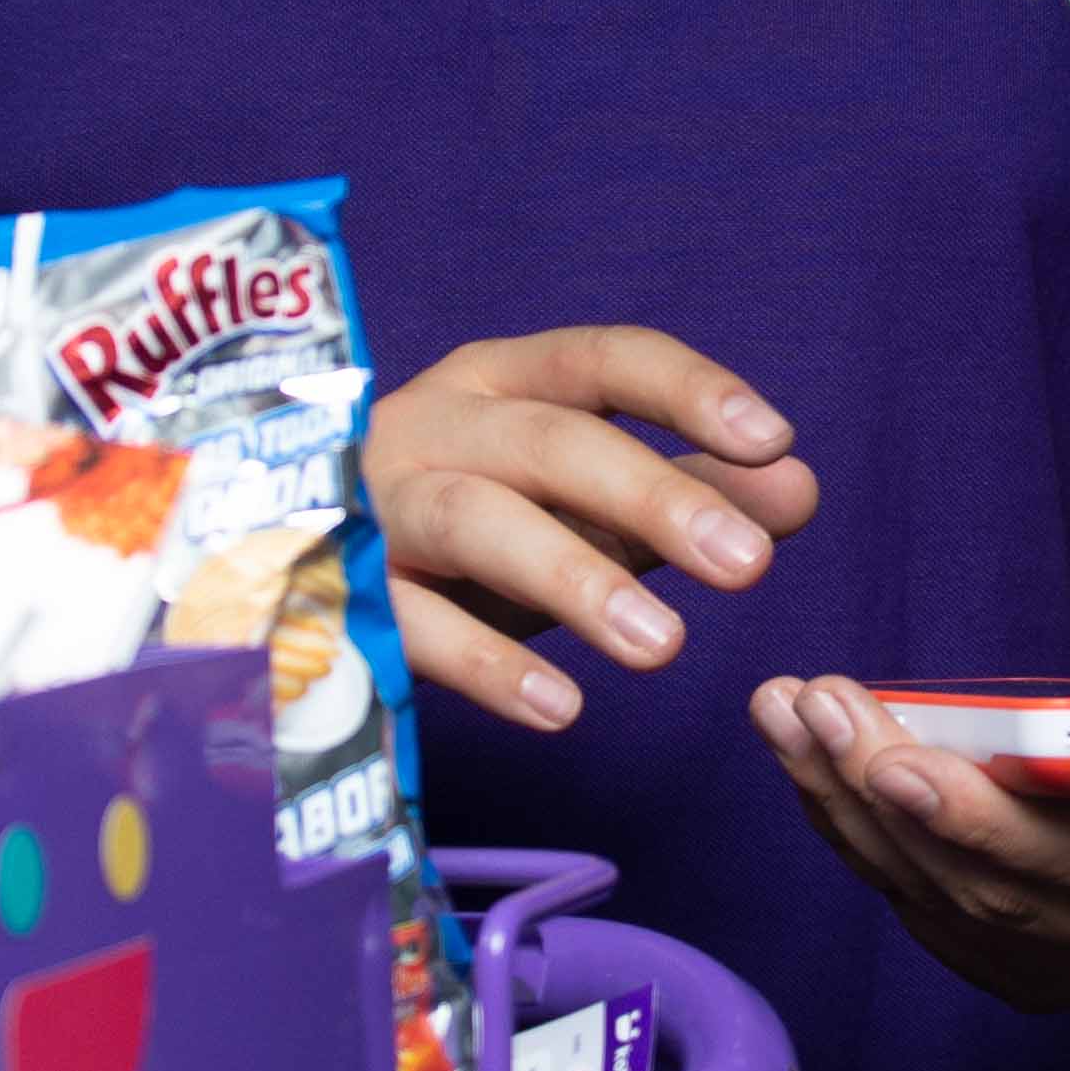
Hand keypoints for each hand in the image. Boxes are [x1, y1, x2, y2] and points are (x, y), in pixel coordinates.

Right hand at [363, 325, 815, 726]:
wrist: (271, 572)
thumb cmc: (456, 531)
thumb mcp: (570, 506)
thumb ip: (682, 495)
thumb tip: (797, 489)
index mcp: (496, 381)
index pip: (601, 360)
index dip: (688, 392)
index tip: (773, 442)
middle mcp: (430, 425)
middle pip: (546, 440)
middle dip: (652, 496)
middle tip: (748, 566)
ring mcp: (373, 506)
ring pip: (475, 522)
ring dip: (574, 577)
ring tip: (664, 646)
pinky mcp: (334, 595)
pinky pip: (410, 624)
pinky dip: (487, 665)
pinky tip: (561, 710)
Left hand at [748, 600, 1069, 1016]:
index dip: (981, 817)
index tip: (894, 751)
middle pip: (990, 883)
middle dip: (883, 796)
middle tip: (812, 709)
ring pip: (939, 900)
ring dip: (845, 811)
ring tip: (787, 714)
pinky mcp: (1028, 953)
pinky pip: (922, 909)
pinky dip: (852, 838)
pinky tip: (805, 762)